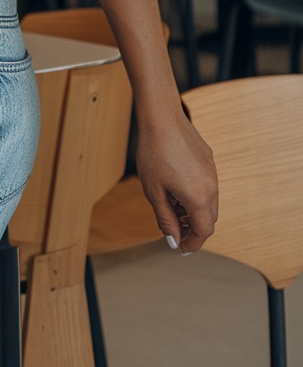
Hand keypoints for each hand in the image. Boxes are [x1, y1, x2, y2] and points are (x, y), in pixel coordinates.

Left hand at [135, 109, 217, 253]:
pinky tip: (176, 188)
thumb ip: (166, 219)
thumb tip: (173, 239)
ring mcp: (212, 172)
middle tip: (174, 229)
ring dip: (195, 211)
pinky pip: (208, 185)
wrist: (161, 118)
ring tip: (172, 207)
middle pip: (209, 219)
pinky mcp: (209, 160)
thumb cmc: (154, 153)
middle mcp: (211, 186)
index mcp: (198, 197)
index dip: (193, 243)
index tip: (181, 248)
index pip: (204, 231)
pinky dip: (197, 195)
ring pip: (209, 202)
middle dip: (194, 228)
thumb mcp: (154, 192)